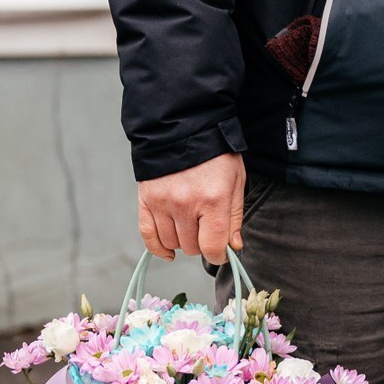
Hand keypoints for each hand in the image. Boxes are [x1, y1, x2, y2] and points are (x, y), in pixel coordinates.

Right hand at [138, 152, 244, 268]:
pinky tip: (169, 252)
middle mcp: (185, 204)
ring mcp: (163, 203)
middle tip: (207, 229)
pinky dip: (158, 248)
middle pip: (192, 247)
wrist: (184, 129)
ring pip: (172, 243)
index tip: (221, 251)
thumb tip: (232, 247)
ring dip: (183, 242)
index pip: (212, 247)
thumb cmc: (215, 155)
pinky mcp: (146, 200)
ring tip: (191, 226)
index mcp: (212, 199)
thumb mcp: (236, 181)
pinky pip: (148, 235)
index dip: (219, 255)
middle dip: (202, 244)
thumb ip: (234, 217)